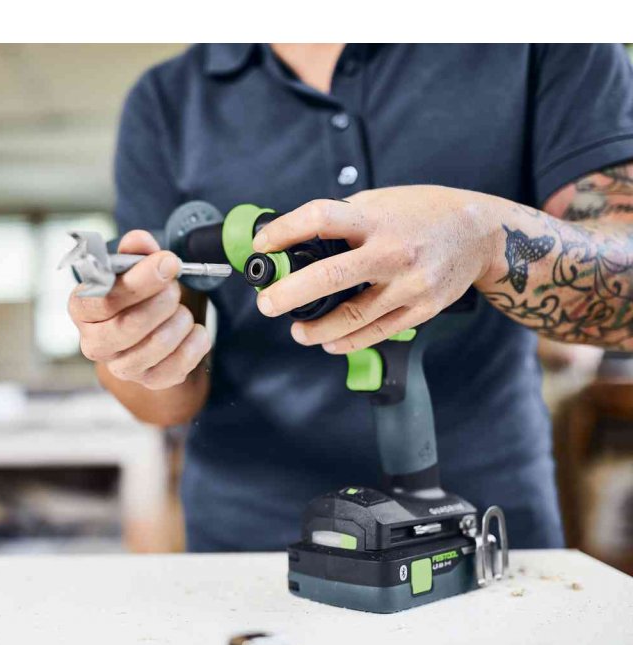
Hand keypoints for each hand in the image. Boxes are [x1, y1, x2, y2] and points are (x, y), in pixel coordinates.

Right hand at [68, 230, 210, 389]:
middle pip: (129, 326)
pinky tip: (193, 330)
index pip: (104, 299)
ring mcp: (121, 367)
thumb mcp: (133, 266)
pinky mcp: (149, 381)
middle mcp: (94, 342)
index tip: (168, 262)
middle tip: (175, 287)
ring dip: (180, 320)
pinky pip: (179, 365)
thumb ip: (135, 251)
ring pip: (157, 345)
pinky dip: (195, 342)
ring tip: (181, 309)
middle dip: (163, 301)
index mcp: (82, 308)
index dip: (140, 281)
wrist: (152, 327)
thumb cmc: (137, 293)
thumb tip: (139, 241)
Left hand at [252, 186, 497, 352]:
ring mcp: (409, 285)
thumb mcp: (383, 201)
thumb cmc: (425, 213)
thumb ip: (344, 218)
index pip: (320, 218)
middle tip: (266, 304)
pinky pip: (376, 332)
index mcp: (377, 218)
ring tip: (296, 331)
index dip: (285, 231)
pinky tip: (328, 341)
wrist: (481, 234)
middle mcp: (393, 252)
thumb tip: (295, 238)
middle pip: (331, 276)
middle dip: (290, 293)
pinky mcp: (421, 309)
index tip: (263, 245)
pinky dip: (347, 341)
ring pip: (352, 317)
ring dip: (317, 329)